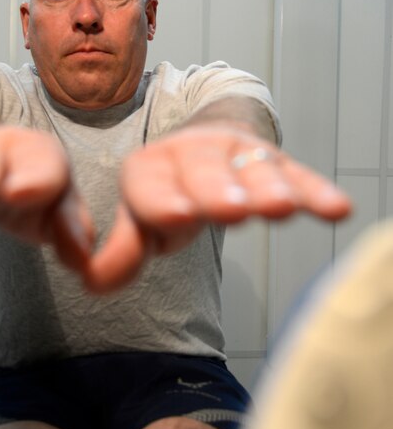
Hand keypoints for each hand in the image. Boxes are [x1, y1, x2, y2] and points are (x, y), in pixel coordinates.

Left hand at [83, 125, 351, 292]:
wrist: (206, 146)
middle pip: (204, 173)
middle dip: (217, 192)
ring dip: (267, 188)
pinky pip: (298, 176)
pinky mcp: (276, 162)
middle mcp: (193, 155)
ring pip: (253, 171)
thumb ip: (123, 252)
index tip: (176, 217)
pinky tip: (335, 209)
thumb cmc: (171, 194)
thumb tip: (93, 283)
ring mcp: (238, 155)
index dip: (161, 202)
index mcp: (150, 169)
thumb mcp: (142, 220)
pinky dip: (315, 192)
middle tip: (231, 210)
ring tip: (282, 207)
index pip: (149, 186)